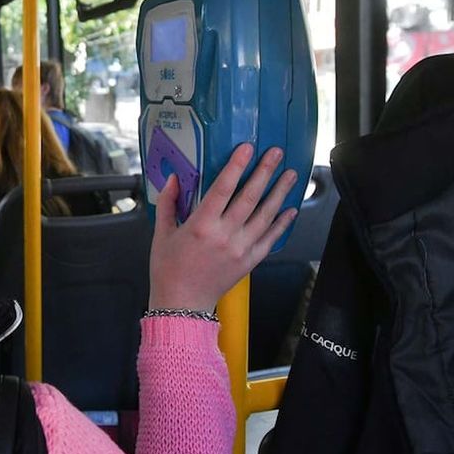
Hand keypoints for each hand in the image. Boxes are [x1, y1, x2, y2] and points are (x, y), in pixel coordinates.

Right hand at [148, 144, 297, 311]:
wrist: (182, 304)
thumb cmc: (168, 269)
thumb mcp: (162, 233)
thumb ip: (168, 203)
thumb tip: (174, 178)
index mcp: (201, 225)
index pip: (223, 188)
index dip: (236, 166)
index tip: (247, 148)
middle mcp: (224, 235)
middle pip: (250, 197)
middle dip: (265, 172)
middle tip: (277, 153)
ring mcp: (241, 249)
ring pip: (266, 215)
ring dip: (280, 193)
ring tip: (291, 175)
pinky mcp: (249, 261)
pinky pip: (270, 239)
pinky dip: (282, 223)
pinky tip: (291, 209)